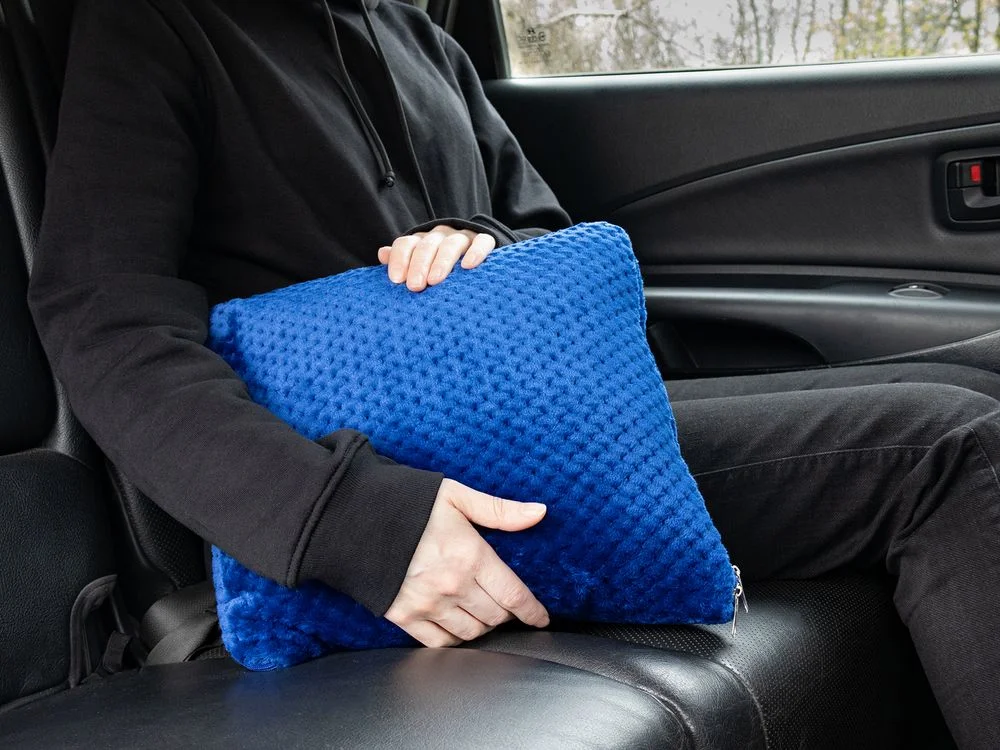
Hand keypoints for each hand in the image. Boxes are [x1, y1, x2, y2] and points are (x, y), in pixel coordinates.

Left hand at [378, 225, 496, 291]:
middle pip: (427, 245)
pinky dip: (475, 252)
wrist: (476, 256)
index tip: (396, 280)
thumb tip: (382, 254)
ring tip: (435, 280)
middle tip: (415, 287)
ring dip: (442, 261)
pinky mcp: (485, 241)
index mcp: (422, 241)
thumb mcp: (419, 265)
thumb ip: (401, 261)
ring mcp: (463, 237)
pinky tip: (468, 266)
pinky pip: (482, 242)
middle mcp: (441, 236)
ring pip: (452, 244)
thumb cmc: (440, 269)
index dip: (400, 259)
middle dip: (419, 265)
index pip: (406, 244)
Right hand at [384, 478, 549, 647]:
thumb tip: (539, 513)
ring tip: (484, 616)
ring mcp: (427, 605)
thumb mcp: (456, 496)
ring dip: (483, 628)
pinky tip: (457, 629)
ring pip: (471, 633)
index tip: (540, 618)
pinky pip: (439, 643)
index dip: (531, 611)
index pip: (513, 594)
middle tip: (507, 607)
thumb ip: (500, 510)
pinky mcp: (404, 616)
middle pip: (495, 617)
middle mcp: (452, 586)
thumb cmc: (407, 503)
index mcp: (470, 556)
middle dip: (507, 615)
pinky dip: (454, 640)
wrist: (353, 517)